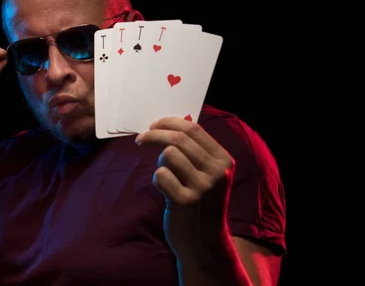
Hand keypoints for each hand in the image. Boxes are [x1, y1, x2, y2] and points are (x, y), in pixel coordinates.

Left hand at [135, 117, 234, 260]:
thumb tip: (170, 124)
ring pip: (168, 155)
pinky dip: (157, 180)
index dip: (169, 123)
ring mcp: (203, 187)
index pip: (193, 129)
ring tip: (166, 176)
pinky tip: (166, 191)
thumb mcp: (208, 175)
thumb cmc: (201, 202)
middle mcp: (216, 172)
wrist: (203, 242)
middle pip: (178, 139)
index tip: (153, 125)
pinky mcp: (186, 201)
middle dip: (154, 135)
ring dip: (159, 162)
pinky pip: (160, 175)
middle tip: (141, 139)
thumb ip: (195, 150)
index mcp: (224, 160)